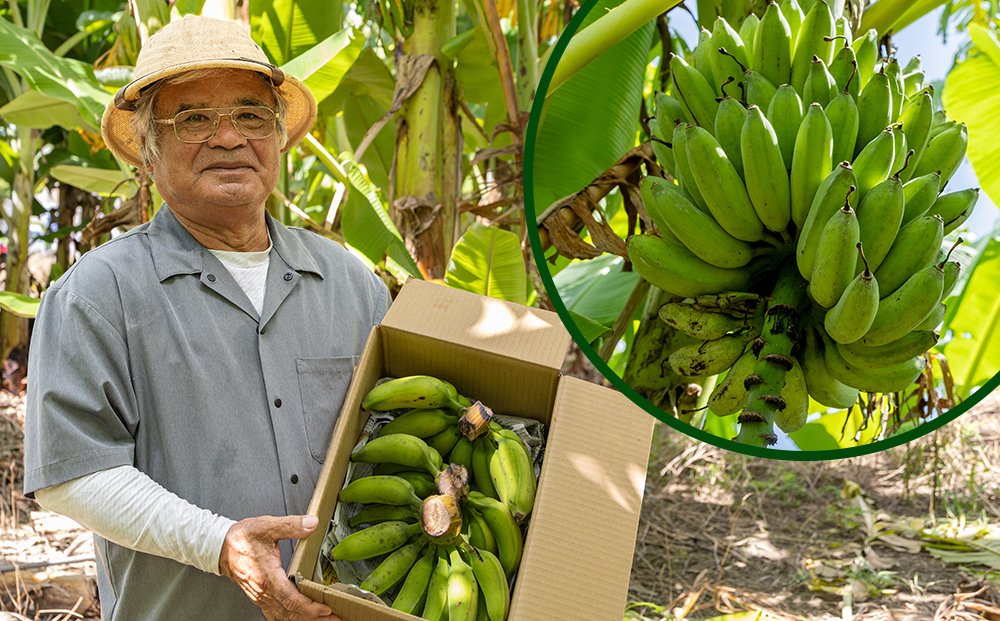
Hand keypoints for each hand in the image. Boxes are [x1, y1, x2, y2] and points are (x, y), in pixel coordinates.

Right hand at [219, 514, 341, 620]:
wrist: (220, 547)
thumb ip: (290, 525)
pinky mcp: (260, 597)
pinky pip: (276, 614)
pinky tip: (301, 619)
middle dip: (314, 617)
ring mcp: (261, 596)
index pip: (290, 599)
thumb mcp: (266, 526)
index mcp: (267, 576)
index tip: (326, 608)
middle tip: (335, 618)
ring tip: (324, 620)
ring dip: (304, 620)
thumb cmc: (241, 538)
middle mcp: (263, 591)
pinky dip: (290, 619)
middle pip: (291, 612)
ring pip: (284, 616)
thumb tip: (311, 523)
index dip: (309, 607)